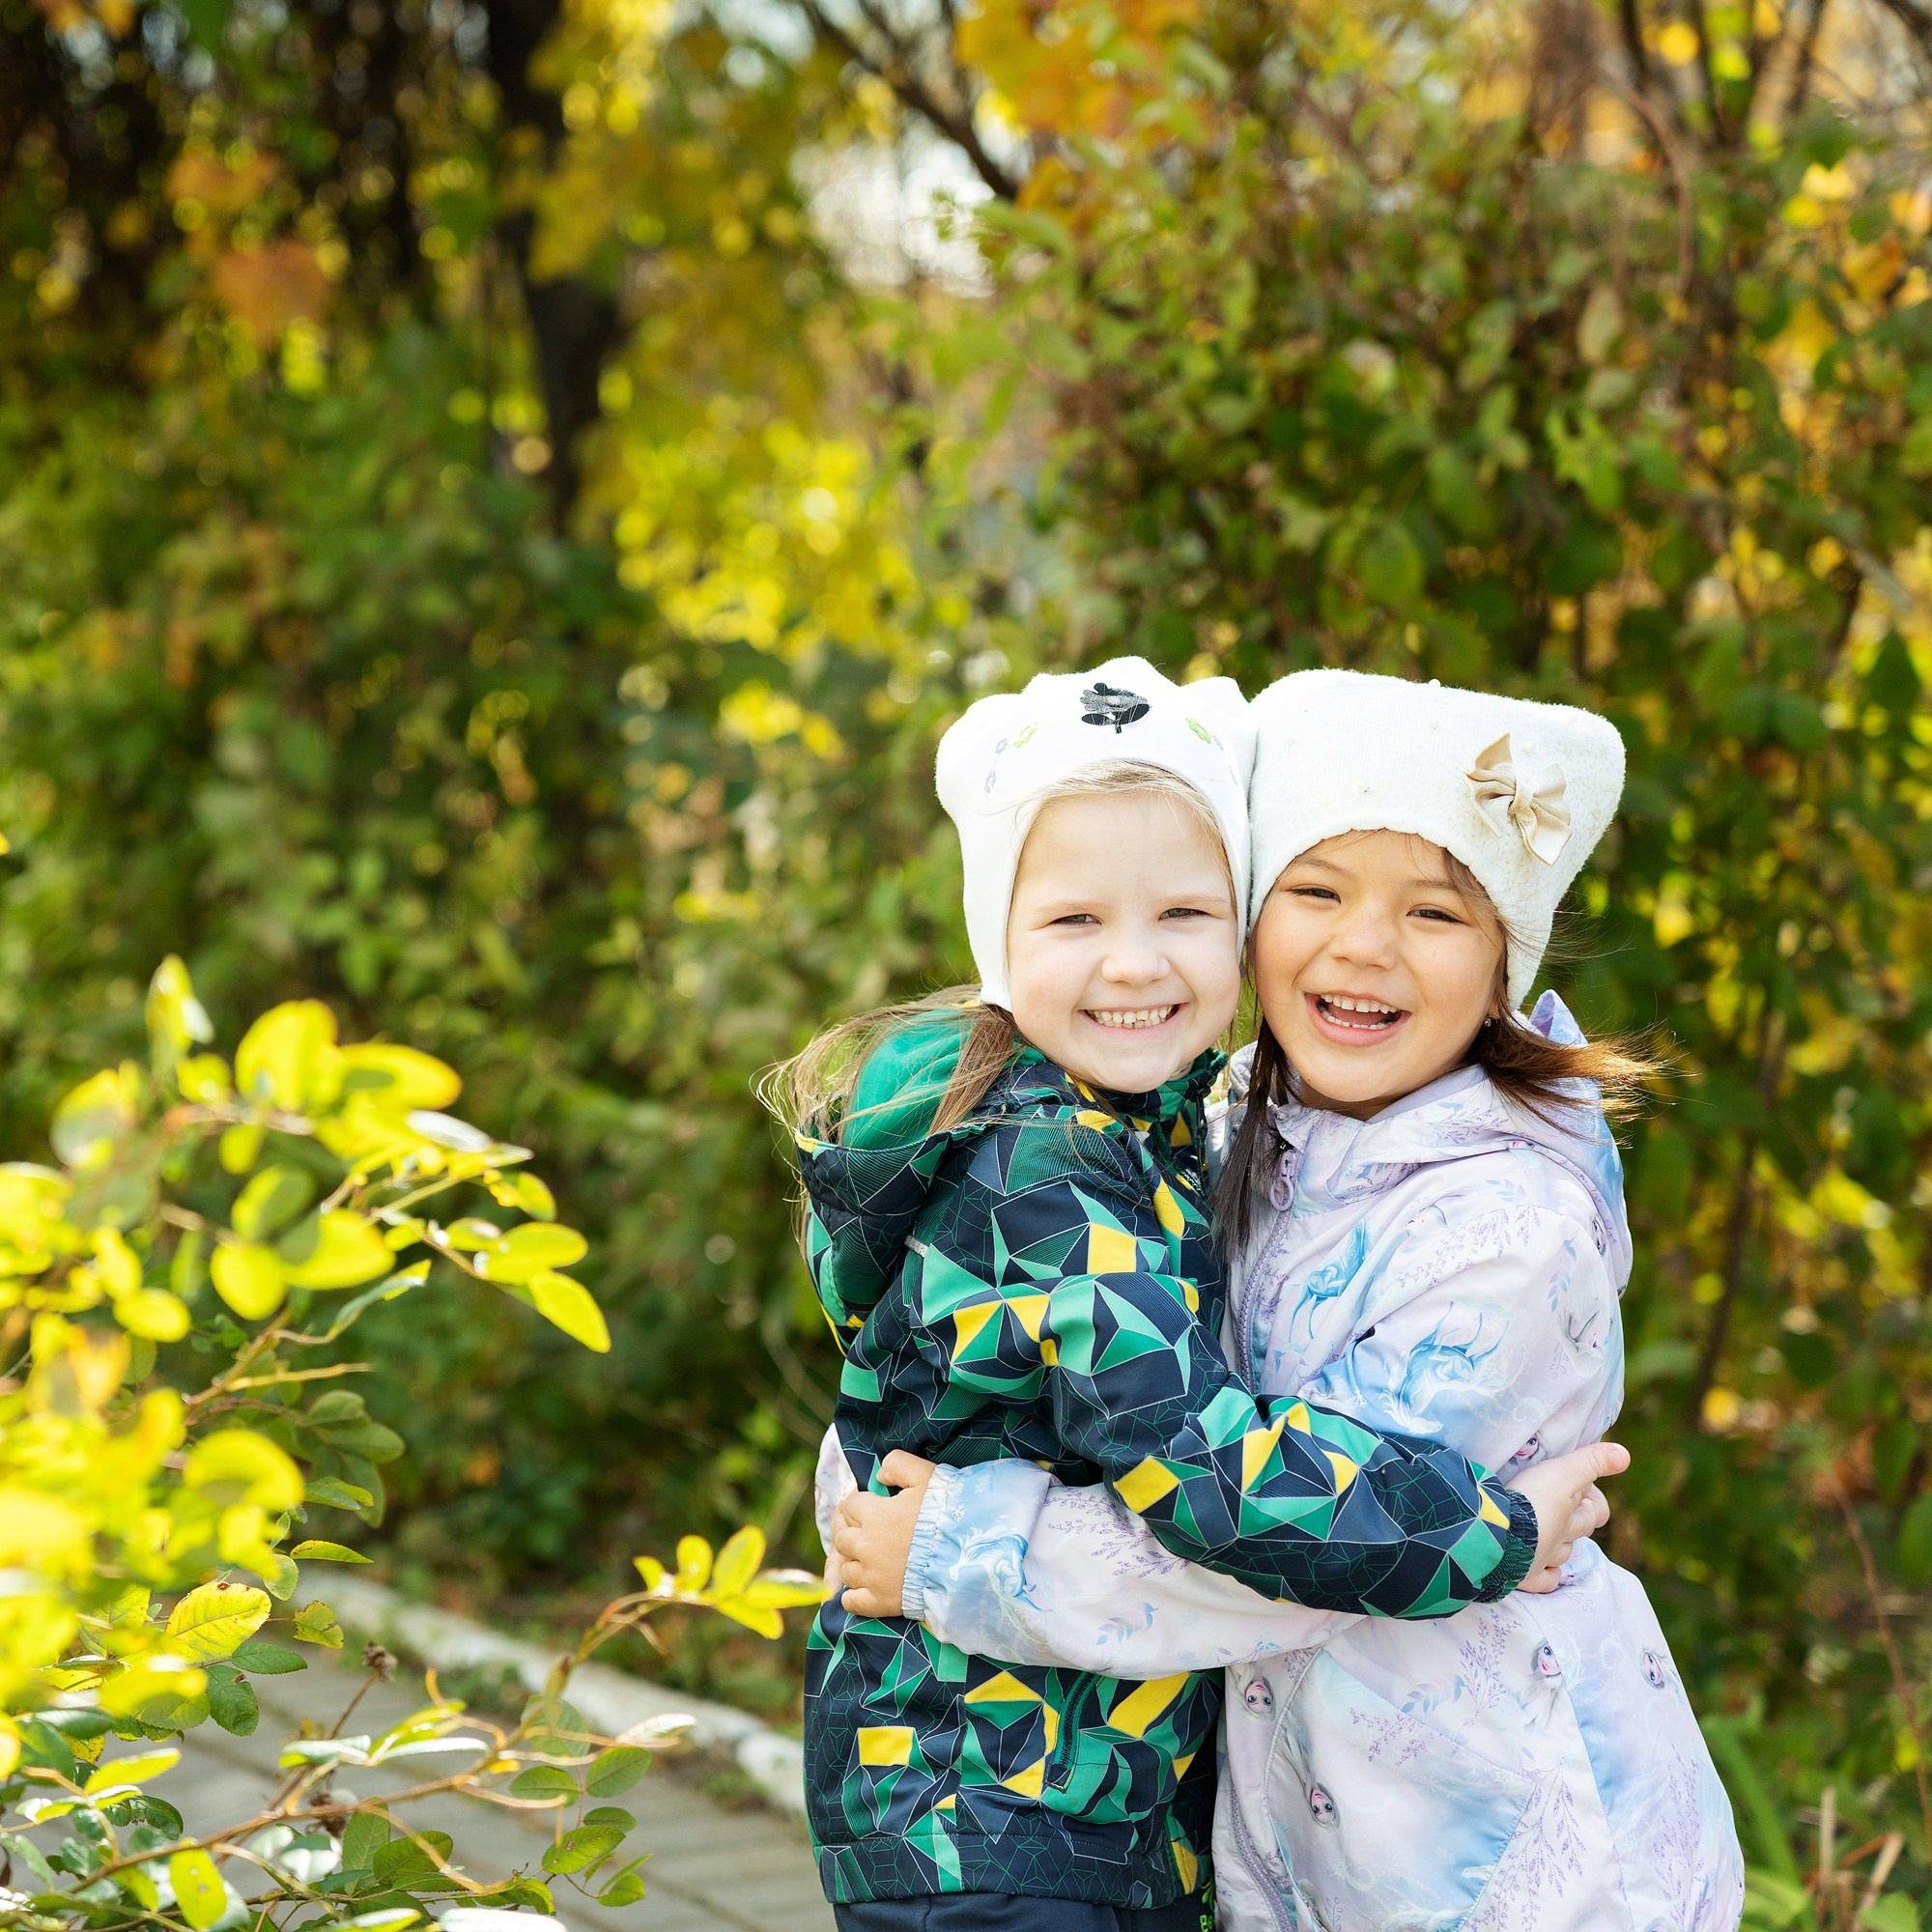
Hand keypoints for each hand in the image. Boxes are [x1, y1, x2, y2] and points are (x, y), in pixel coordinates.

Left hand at [834, 1450, 937, 1619]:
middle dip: (854, 1534)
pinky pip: (851, 1602)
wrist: (968, 1555)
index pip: (850, 1506)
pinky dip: (853, 1596)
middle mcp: (866, 1545)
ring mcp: (871, 1577)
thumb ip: (898, 1464)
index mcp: (874, 1514)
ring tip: (873, 1562)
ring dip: (855, 1564)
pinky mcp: (880, 1602)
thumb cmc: (948, 1513)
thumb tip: (879, 1473)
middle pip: (843, 1538)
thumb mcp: (926, 1475)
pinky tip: (865, 1589)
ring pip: (847, 1569)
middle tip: (874, 1535)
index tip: (875, 1509)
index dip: (861, 1505)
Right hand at [1507, 1441, 1629, 1593]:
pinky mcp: (1522, 1576)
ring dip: (1558, 1544)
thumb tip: (1625, 1455)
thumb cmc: (1530, 1501)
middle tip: (1558, 1501)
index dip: (1592, 1499)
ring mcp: (1542, 1561)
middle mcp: (1561, 1542)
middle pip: (1578, 1533)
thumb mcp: (1561, 1474)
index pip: (1596, 1512)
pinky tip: (1542, 1567)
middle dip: (1576, 1520)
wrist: (1492, 1532)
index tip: (1578, 1487)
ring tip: (1542, 1528)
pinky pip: (1542, 1580)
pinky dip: (1546, 1574)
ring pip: (1560, 1555)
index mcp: (1572, 1519)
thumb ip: (1590, 1462)